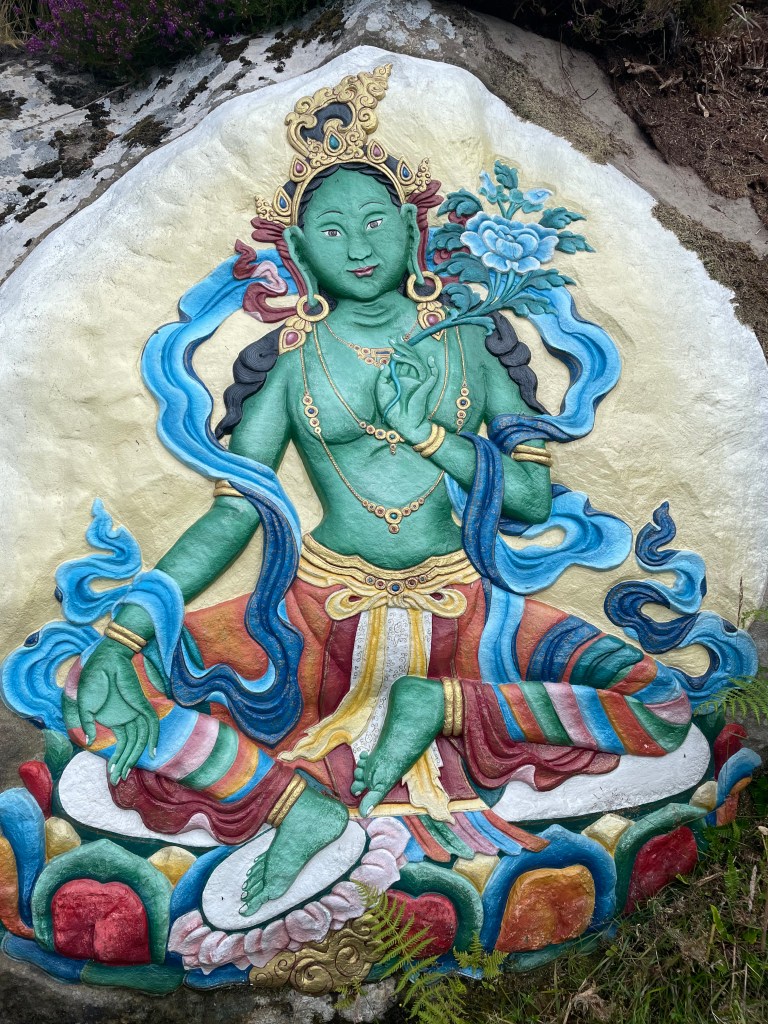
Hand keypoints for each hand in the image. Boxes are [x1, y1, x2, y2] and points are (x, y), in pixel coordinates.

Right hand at [76, 638, 159, 784]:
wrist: (103, 661)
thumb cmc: (93, 681)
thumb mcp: (85, 707)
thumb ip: (87, 724)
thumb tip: (88, 742)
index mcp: (115, 720)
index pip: (121, 745)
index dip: (117, 761)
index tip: (112, 776)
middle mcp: (127, 718)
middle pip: (131, 746)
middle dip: (124, 764)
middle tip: (117, 780)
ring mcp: (134, 712)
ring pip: (140, 739)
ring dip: (134, 756)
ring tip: (125, 772)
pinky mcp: (141, 704)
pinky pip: (151, 723)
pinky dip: (154, 738)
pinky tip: (152, 753)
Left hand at [374, 339, 439, 444]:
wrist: (402, 423)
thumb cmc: (391, 409)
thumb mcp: (381, 392)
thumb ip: (382, 378)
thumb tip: (385, 365)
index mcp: (400, 379)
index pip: (400, 361)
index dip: (397, 349)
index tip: (391, 340)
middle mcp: (409, 378)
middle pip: (409, 359)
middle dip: (402, 347)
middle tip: (394, 339)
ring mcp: (417, 382)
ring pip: (417, 364)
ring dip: (408, 357)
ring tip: (396, 352)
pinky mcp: (424, 388)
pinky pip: (431, 376)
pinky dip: (433, 368)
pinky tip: (430, 360)